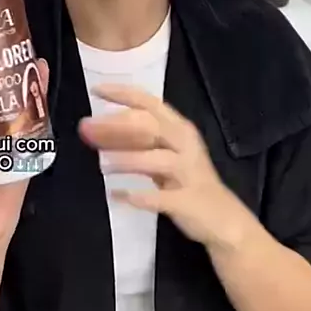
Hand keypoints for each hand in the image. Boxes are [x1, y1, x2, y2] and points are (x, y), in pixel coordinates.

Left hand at [79, 84, 249, 248]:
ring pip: (155, 159)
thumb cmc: (188, 181)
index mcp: (180, 129)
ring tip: (101, 164)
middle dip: (116, 126)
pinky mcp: (186, 200)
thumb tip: (99, 130)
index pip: (149, 103)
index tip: (96, 89)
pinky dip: (138, 196)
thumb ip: (139, 141)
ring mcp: (188, 173)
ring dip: (127, 160)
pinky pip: (159, 197)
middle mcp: (185, 145)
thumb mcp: (166, 154)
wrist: (224, 220)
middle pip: (150, 127)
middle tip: (86, 129)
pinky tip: (117, 195)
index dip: (123, 94)